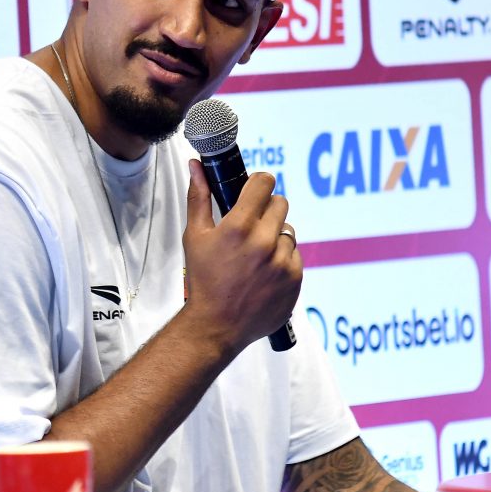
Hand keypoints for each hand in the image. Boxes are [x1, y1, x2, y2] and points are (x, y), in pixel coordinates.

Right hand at [181, 159, 301, 355]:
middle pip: (280, 203)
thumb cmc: (204, 280)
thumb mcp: (195, 237)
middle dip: (266, 210)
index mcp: (239, 227)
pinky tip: (264, 272)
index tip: (253, 193)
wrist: (217, 325)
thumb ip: (199, 197)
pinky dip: (283, 260)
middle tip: (251, 227)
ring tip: (255, 255)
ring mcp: (283, 261)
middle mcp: (264, 242)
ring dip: (275, 237)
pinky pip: (295, 255)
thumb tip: (197, 166)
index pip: (264, 183)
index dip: (258, 185)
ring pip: (288, 230)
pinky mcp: (295, 278)